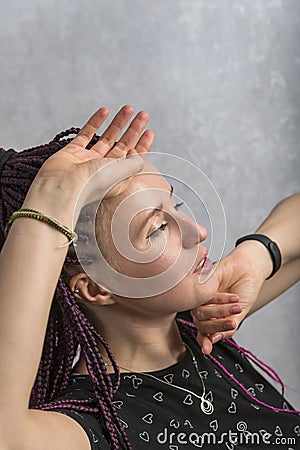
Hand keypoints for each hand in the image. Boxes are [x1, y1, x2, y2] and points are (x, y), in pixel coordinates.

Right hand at [25, 105, 154, 218]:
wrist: (63, 186)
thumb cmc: (93, 183)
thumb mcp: (123, 172)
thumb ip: (134, 162)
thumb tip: (136, 152)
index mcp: (118, 178)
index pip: (134, 159)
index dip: (143, 145)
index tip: (149, 132)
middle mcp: (104, 170)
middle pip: (122, 146)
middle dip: (133, 130)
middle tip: (143, 115)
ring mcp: (88, 160)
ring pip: (107, 138)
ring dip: (118, 123)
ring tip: (129, 108)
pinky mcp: (73, 152)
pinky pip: (86, 134)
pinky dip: (95, 122)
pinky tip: (105, 111)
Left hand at [192, 242, 268, 353]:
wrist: (250, 271)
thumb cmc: (244, 291)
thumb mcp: (238, 315)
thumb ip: (227, 329)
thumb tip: (214, 340)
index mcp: (210, 317)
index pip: (202, 332)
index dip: (203, 342)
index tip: (207, 350)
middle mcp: (203, 307)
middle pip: (200, 324)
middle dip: (218, 325)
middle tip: (232, 322)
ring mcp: (201, 296)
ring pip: (201, 312)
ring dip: (221, 312)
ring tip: (236, 307)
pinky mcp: (202, 283)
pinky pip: (206, 297)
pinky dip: (221, 300)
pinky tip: (232, 297)